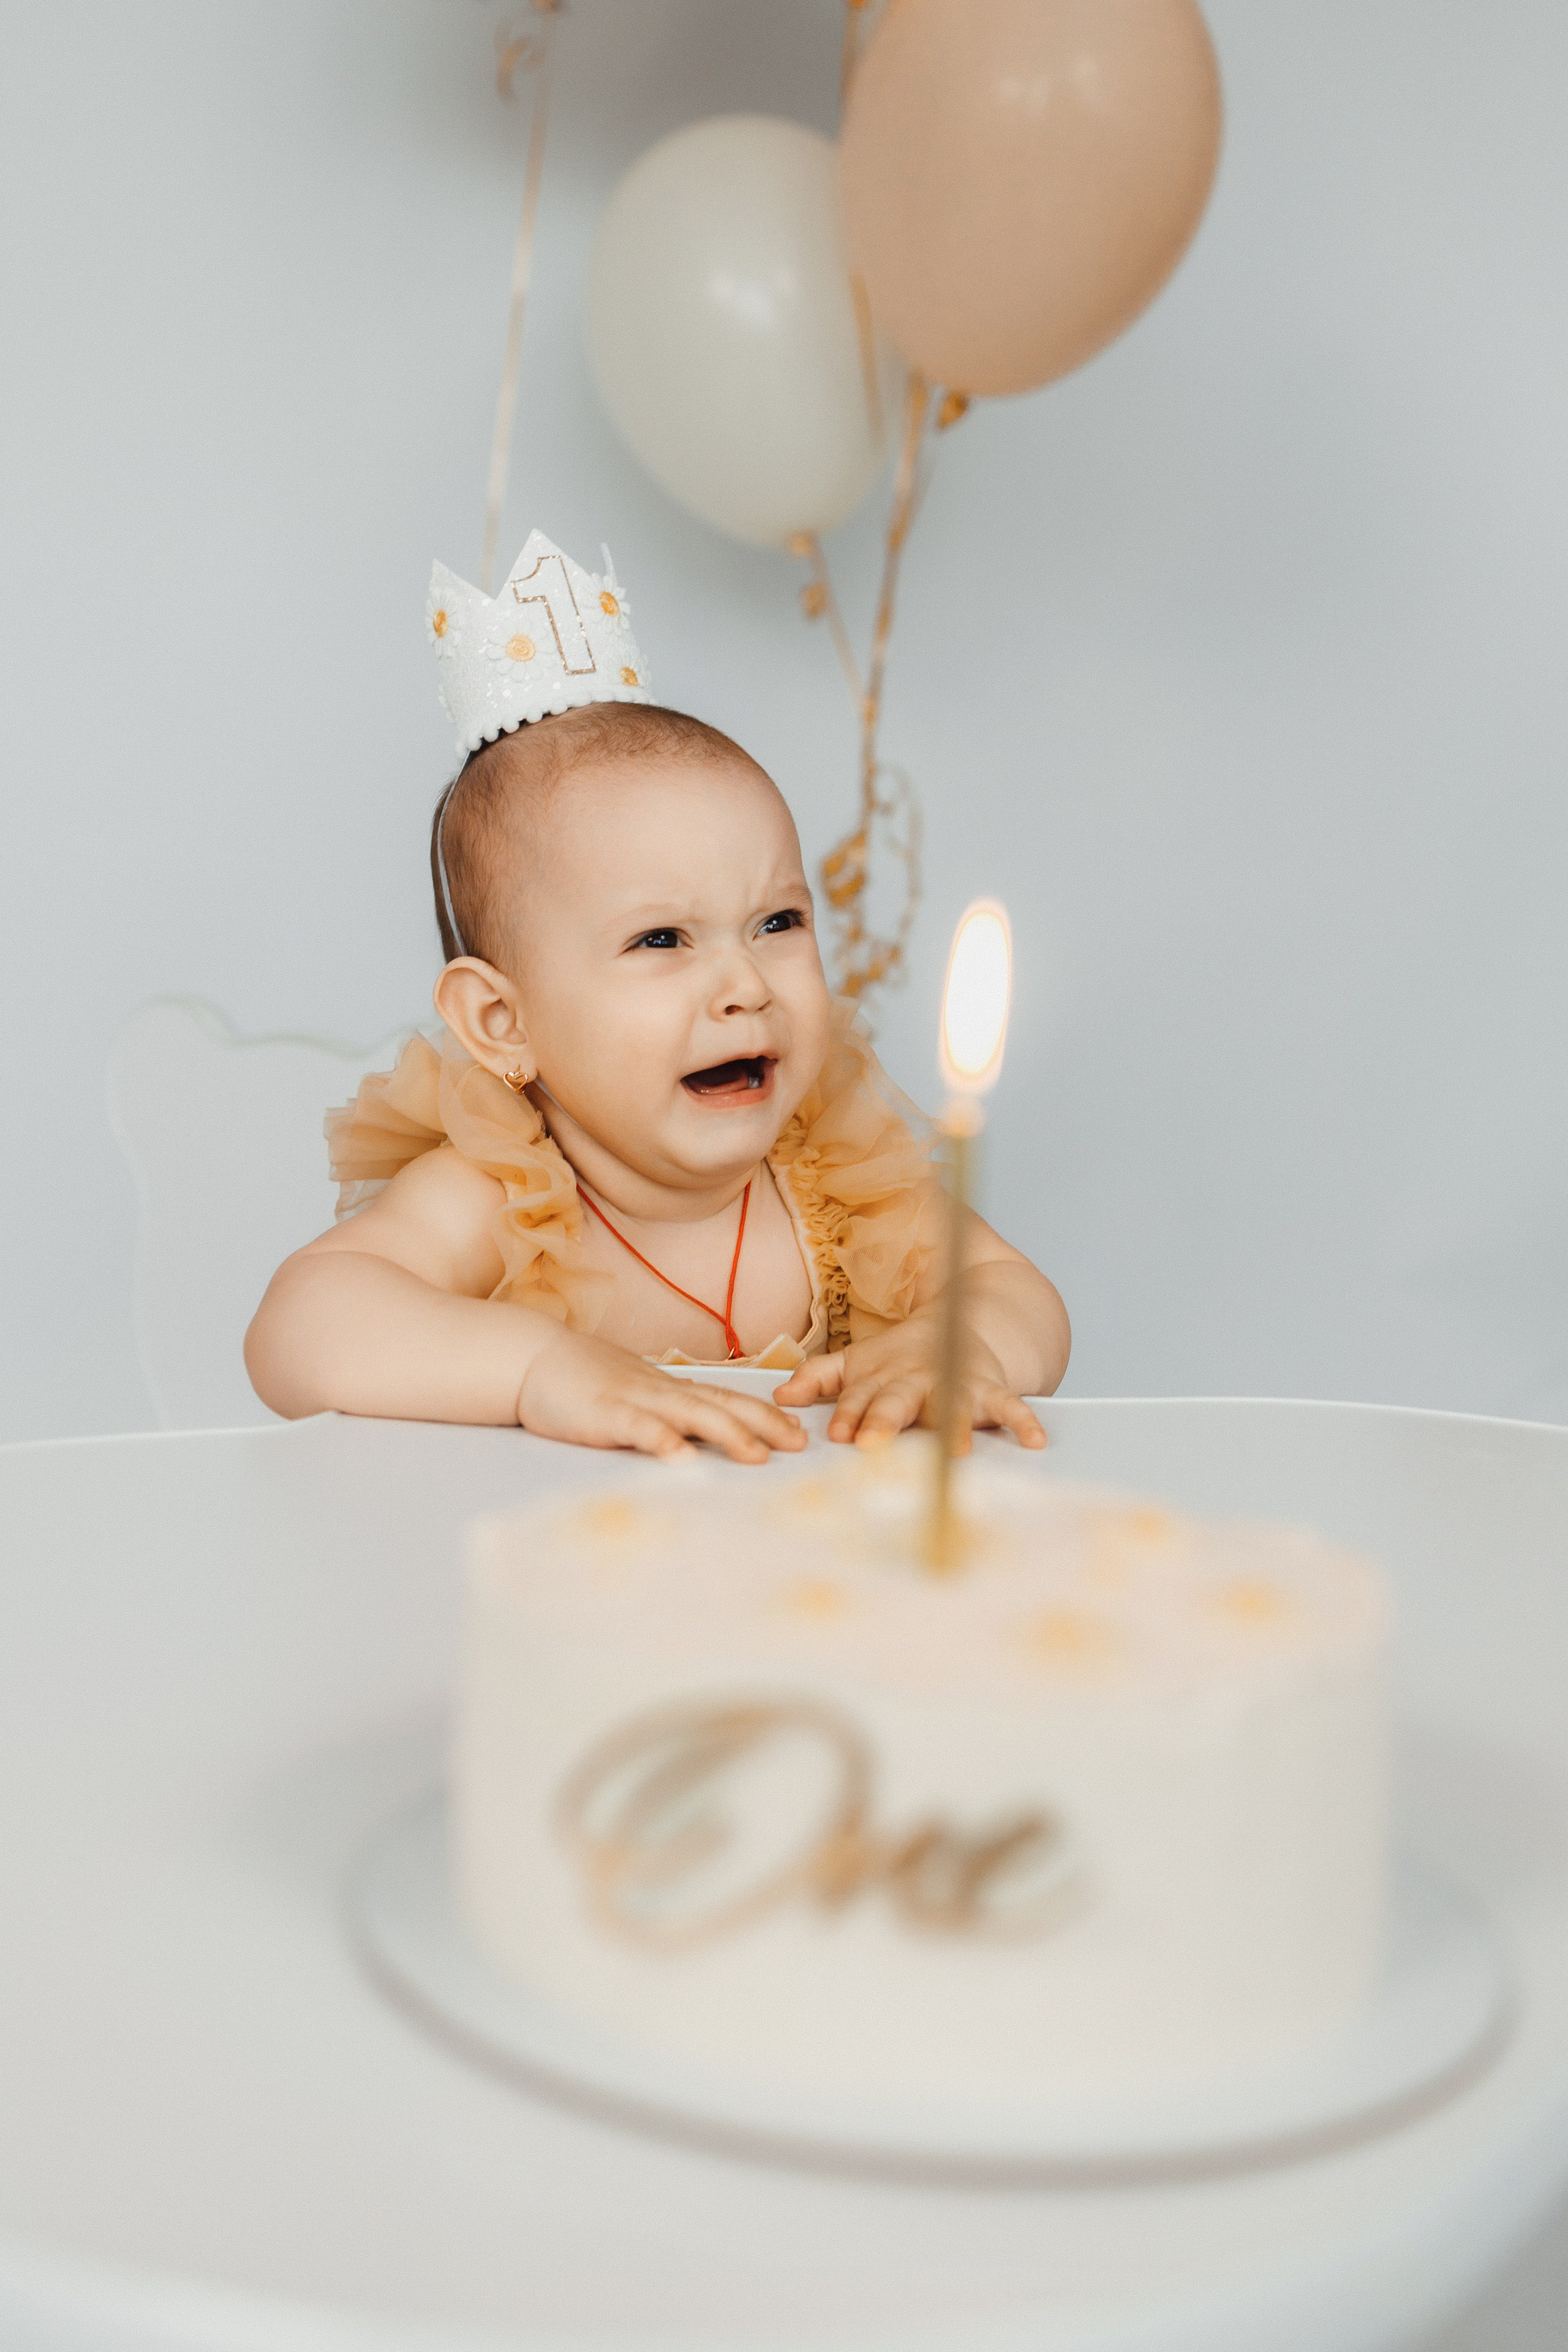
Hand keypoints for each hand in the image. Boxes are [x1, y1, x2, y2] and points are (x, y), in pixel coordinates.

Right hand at [515, 1326, 807, 1462]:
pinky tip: (681, 1459)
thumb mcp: (633, 1390)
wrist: (532, 1357)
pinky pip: (637, 1428)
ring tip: (758, 1456)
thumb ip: (666, 1405)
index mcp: (669, 1388)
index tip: (798, 1434)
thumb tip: (698, 1419)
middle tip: (799, 1444)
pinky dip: (661, 1441)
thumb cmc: (583, 1379)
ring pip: (689, 1414)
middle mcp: (660, 1391)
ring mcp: (634, 1400)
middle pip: (721, 1405)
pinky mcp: (603, 1415)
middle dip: (763, 1425)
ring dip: (727, 1434)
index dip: (765, 1415)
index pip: (726, 1399)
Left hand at [773, 1314, 1046, 1451]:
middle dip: (884, 1420)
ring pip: (952, 1405)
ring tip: (957, 1449)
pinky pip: (1010, 1405)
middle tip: (871, 1443)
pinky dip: (1024, 1421)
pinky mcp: (989, 1388)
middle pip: (898, 1401)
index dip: (849, 1414)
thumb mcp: (857, 1362)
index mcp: (882, 1377)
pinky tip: (1035, 1441)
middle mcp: (917, 1380)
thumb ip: (820, 1378)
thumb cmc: (900, 1358)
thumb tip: (780, 1396)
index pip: (859, 1397)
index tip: (839, 1435)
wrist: (959, 1322)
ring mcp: (954, 1382)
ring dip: (954, 1425)